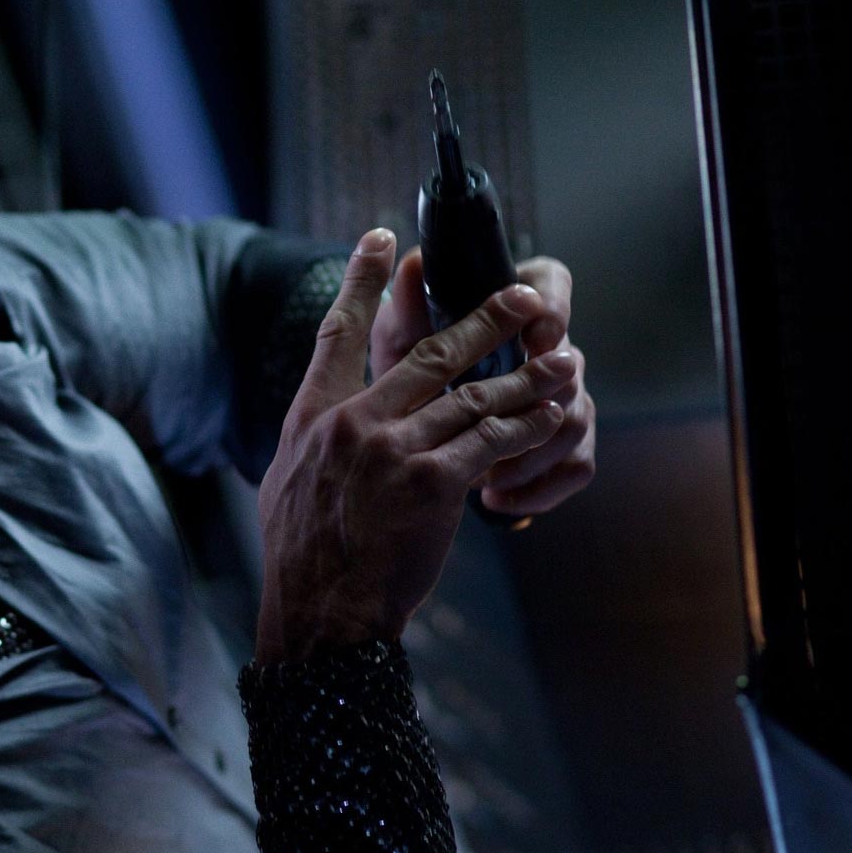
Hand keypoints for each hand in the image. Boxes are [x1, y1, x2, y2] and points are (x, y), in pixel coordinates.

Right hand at [255, 230, 572, 664]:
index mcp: (312, 417)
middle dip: (484, 318)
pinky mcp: (431, 484)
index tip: (384, 240)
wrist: (318, 612)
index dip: (363, 282)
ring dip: (527, 375)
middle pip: (428, 352)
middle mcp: (353, 423)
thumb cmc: (302, 554)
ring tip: (564, 358)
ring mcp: (393, 451)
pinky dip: (527, 426)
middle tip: (523, 294)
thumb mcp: (287, 481)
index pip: (339, 333)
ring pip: (474, 395)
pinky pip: (492, 441)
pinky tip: (553, 416)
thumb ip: (317, 438)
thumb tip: (330, 417)